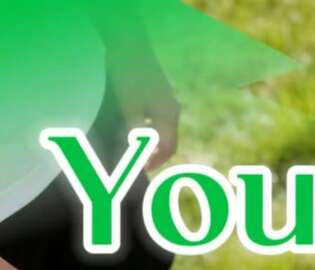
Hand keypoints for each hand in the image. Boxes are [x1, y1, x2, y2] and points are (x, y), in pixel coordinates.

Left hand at [107, 45, 179, 168]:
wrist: (129, 42)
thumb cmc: (129, 75)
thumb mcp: (130, 108)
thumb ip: (137, 134)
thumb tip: (139, 158)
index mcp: (169, 116)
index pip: (168, 148)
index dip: (155, 162)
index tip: (141, 169)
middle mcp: (173, 110)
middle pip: (169, 141)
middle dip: (157, 155)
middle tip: (141, 163)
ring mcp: (168, 100)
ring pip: (165, 130)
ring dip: (155, 142)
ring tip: (139, 148)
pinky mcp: (161, 92)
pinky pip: (161, 117)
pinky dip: (152, 128)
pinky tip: (138, 127)